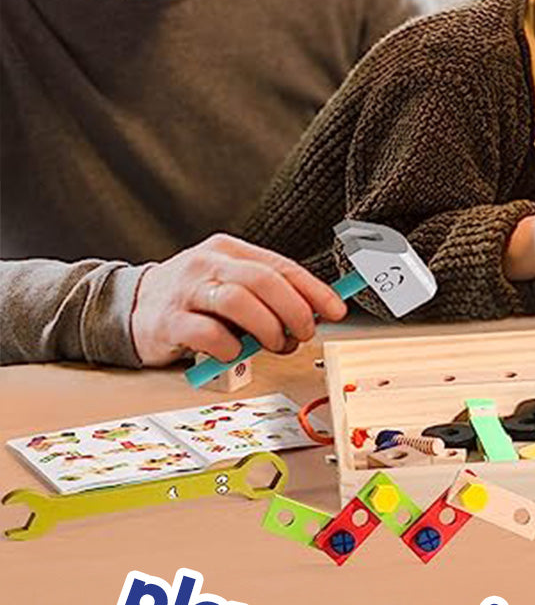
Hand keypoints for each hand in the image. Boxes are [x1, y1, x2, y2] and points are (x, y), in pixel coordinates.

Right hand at [131, 234, 347, 366]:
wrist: (128, 306)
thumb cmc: (191, 299)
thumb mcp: (228, 284)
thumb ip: (264, 295)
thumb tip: (312, 314)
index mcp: (229, 250)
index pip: (280, 266)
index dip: (313, 289)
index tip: (336, 309)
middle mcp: (208, 263)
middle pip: (263, 281)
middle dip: (293, 310)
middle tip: (303, 333)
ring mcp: (186, 290)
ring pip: (238, 302)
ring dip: (266, 328)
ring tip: (273, 345)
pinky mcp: (167, 320)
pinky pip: (207, 333)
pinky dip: (230, 347)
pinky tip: (234, 354)